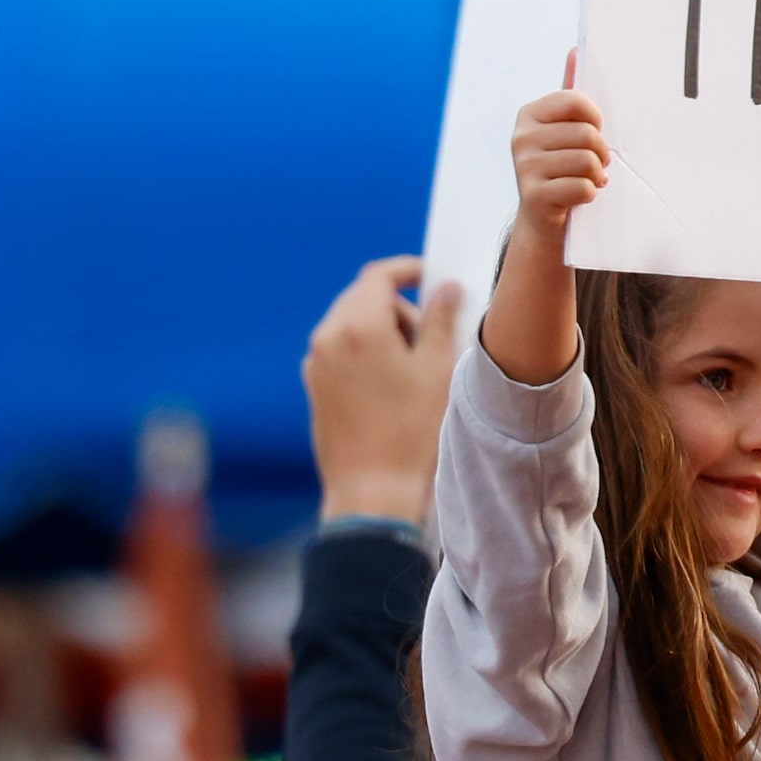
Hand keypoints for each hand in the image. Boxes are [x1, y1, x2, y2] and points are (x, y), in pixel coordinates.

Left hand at [303, 257, 463, 525]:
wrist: (372, 491)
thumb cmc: (410, 432)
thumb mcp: (437, 369)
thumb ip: (440, 319)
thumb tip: (446, 288)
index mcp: (359, 326)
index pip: (378, 276)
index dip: (406, 269)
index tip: (427, 275)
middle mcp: (329, 337)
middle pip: (363, 298)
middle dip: (396, 305)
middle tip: (427, 335)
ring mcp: (316, 363)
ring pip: (349, 323)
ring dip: (379, 328)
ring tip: (409, 366)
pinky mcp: (313, 386)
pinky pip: (338, 350)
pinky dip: (361, 350)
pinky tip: (386, 383)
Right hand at [510, 75, 608, 239]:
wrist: (542, 219)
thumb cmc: (560, 166)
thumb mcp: (562, 130)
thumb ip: (569, 96)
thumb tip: (575, 49)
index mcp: (529, 114)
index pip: (576, 101)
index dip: (595, 119)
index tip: (593, 131)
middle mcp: (521, 137)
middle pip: (587, 134)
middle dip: (601, 152)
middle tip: (598, 162)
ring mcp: (524, 167)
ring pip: (587, 162)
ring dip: (597, 175)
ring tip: (591, 179)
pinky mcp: (533, 196)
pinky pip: (583, 188)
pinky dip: (590, 194)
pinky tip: (582, 196)